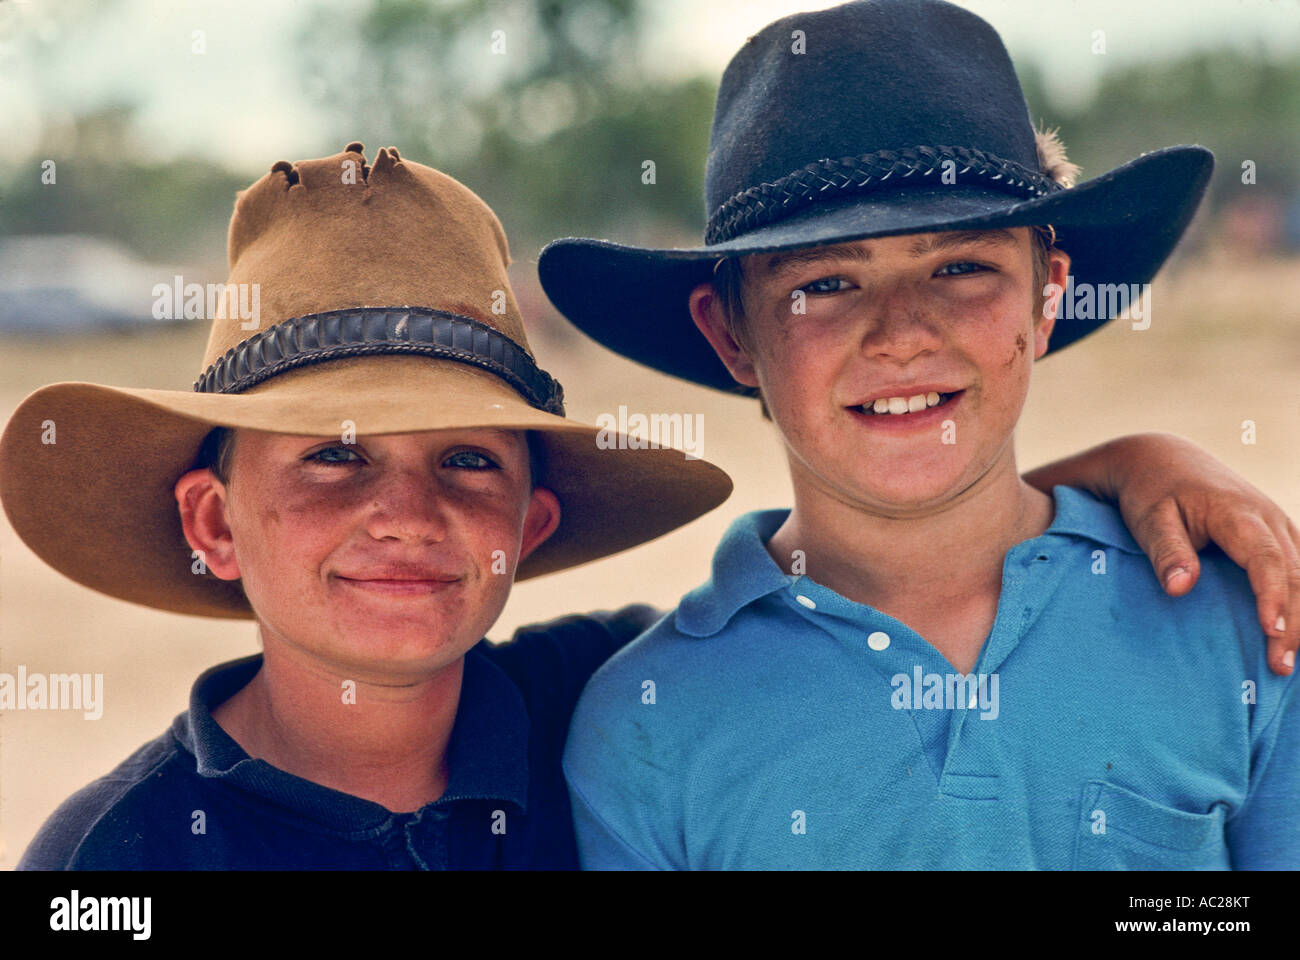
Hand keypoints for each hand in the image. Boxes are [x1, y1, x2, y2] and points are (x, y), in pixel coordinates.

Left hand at [1024, 433, 1299, 675]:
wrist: (1162, 459)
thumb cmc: (1151, 491)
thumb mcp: (1148, 517)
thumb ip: (1166, 550)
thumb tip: (1180, 588)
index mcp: (1237, 512)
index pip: (1266, 559)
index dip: (1273, 596)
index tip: (1271, 632)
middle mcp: (1268, 518)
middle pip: (1296, 574)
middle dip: (1295, 622)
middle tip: (1279, 667)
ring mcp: (1278, 527)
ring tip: (1287, 662)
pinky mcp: (1278, 537)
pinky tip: (1296, 635)